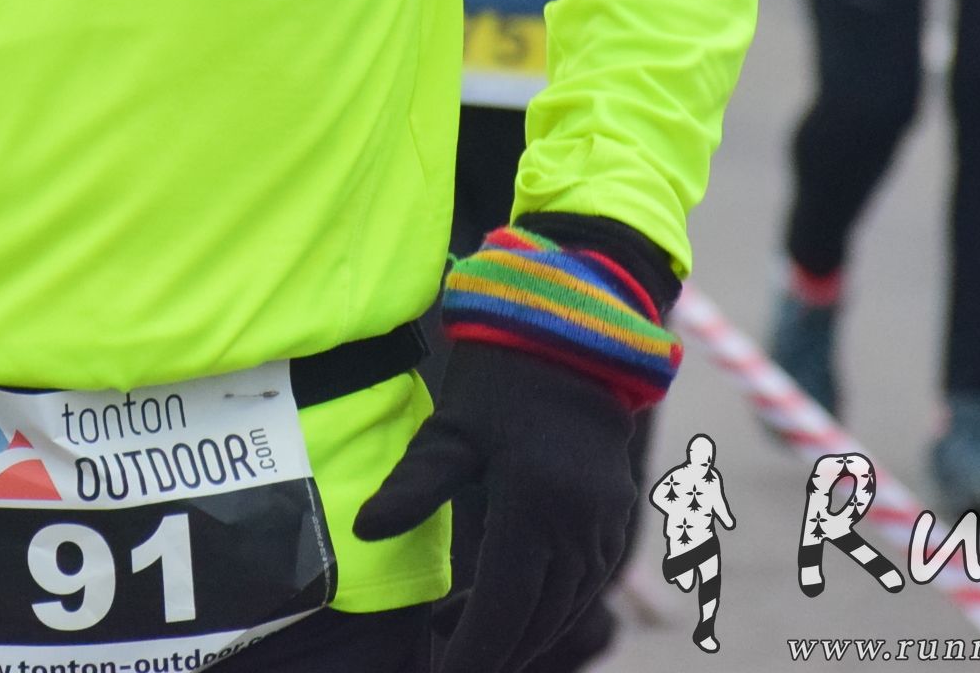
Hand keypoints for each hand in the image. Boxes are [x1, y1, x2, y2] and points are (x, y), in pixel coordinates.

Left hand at [354, 343, 636, 672]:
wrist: (571, 339)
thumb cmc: (499, 381)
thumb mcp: (450, 429)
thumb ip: (414, 486)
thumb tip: (365, 531)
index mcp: (536, 505)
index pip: (503, 607)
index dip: (471, 653)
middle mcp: (579, 526)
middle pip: (536, 620)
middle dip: (492, 654)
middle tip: (443, 664)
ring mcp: (603, 526)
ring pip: (563, 610)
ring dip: (518, 635)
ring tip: (460, 634)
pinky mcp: (614, 520)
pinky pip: (583, 587)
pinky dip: (547, 610)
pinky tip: (506, 608)